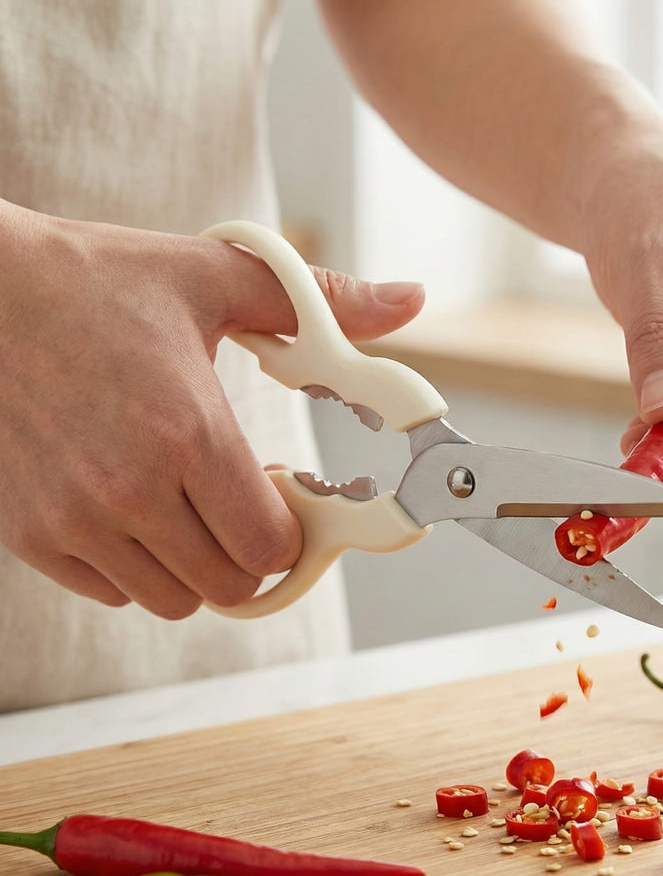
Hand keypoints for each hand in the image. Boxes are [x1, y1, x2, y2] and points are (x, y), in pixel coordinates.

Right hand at [0, 203, 423, 617]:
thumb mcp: (217, 276)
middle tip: (242, 498)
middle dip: (253, 550)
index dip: (293, 529)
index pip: (271, 544)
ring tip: (189, 501)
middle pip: (229, 583)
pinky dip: (139, 568)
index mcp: (188, 431)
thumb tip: (410, 299)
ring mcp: (74, 519)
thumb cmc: (96, 281)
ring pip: (173, 599)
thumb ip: (323, 300)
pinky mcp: (30, 533)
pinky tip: (137, 507)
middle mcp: (131, 489)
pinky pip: (113, 591)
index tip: (286, 490)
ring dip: (198, 565)